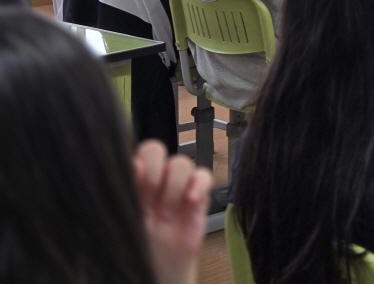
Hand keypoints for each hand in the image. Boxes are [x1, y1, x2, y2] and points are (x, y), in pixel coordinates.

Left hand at [132, 140, 212, 283]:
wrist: (159, 274)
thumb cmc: (134, 252)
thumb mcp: (121, 224)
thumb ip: (122, 198)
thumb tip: (129, 168)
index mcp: (129, 185)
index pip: (131, 156)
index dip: (136, 161)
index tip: (134, 174)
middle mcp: (152, 182)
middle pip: (157, 150)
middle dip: (155, 170)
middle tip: (151, 194)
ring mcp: (176, 189)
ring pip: (181, 162)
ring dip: (175, 184)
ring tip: (169, 208)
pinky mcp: (198, 198)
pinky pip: (204, 176)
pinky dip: (199, 185)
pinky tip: (190, 202)